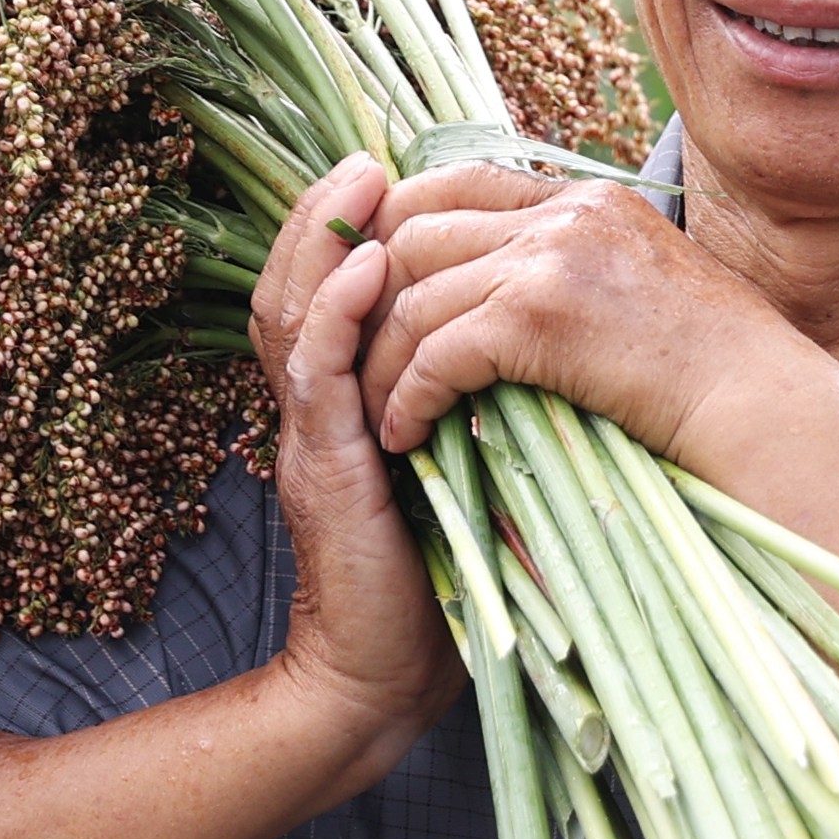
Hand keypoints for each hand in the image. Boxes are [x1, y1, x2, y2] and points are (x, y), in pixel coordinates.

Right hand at [246, 157, 466, 781]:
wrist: (388, 682)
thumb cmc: (441, 581)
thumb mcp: (467, 468)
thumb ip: (479, 406)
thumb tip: (545, 346)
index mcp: (346, 404)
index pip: (330, 293)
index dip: (349, 229)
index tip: (394, 174)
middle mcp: (317, 410)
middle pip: (297, 283)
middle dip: (327, 213)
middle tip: (367, 157)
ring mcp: (312, 436)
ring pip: (293, 313)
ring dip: (324, 242)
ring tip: (360, 182)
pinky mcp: (323, 470)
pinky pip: (316, 376)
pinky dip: (335, 317)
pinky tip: (365, 273)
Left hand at [353, 163, 838, 478]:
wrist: (765, 407)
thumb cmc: (715, 371)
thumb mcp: (644, 288)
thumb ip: (577, 271)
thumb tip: (514, 297)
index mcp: (584, 197)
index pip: (453, 180)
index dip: (395, 226)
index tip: (371, 284)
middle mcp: (563, 212)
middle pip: (415, 227)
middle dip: (370, 292)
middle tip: (353, 349)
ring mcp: (551, 257)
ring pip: (415, 293)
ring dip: (381, 358)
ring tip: (373, 409)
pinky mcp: (541, 315)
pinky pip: (438, 349)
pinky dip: (409, 395)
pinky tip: (409, 432)